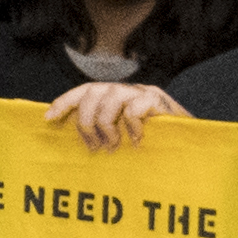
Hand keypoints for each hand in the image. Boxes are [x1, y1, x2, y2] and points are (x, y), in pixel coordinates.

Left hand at [47, 80, 178, 151]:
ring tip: (114, 146)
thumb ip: (102, 133)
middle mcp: (126, 90)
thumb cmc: (153, 145)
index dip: (64, 102)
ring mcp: (143, 92)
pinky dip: (131, 126)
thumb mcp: (122, 138)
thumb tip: (76, 143)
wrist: (190, 147)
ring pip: (110, 97)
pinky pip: (134, 108)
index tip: (47, 118)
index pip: (84, 91)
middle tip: (94, 147)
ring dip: (106, 125)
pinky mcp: (158, 101)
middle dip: (85, 120)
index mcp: (114, 97)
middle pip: (92, 91)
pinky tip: (137, 141)